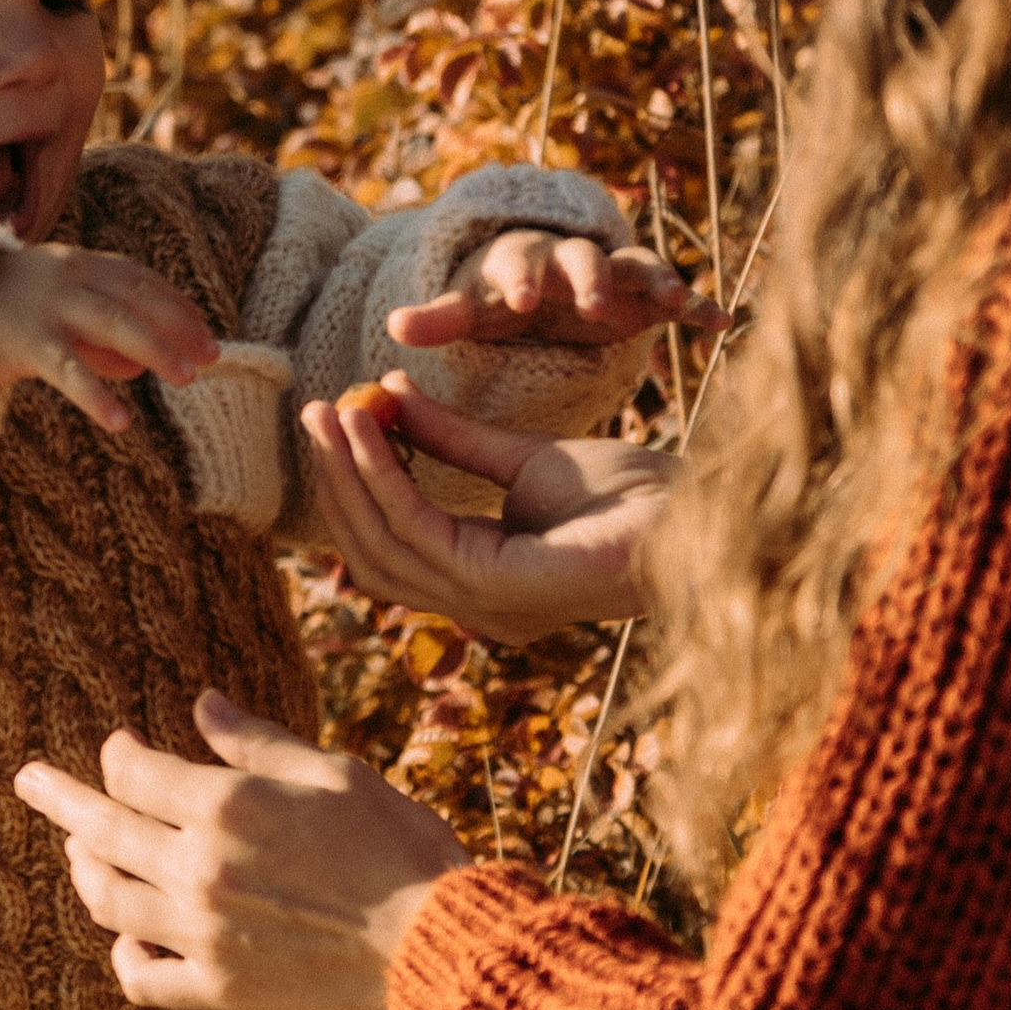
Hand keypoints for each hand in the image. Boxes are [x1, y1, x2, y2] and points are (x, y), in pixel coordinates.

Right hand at [0, 241, 218, 434]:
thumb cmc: (1, 311)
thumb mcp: (53, 310)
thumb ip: (95, 333)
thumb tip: (140, 366)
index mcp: (77, 264)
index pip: (140, 279)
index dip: (177, 303)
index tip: (206, 330)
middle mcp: (68, 277)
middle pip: (137, 298)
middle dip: (179, 326)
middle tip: (212, 357)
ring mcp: (47, 306)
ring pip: (114, 325)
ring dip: (156, 350)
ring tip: (187, 379)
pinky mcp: (25, 340)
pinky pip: (69, 371)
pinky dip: (98, 396)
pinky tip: (122, 422)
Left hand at [16, 691, 468, 1009]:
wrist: (438, 947)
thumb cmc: (401, 849)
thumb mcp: (334, 773)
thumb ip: (257, 742)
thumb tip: (201, 705)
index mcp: (227, 805)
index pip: (133, 771)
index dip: (118, 753)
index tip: (119, 745)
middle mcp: (199, 869)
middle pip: (100, 829)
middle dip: (59, 798)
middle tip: (30, 781)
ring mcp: (201, 934)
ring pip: (107, 899)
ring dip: (85, 870)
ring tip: (77, 853)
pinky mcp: (218, 990)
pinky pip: (140, 976)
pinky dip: (123, 953)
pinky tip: (126, 938)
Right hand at [304, 381, 675, 642]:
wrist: (697, 514)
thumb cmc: (631, 495)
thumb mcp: (525, 459)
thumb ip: (455, 441)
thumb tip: (392, 401)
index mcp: (482, 586)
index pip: (393, 548)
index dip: (354, 490)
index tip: (333, 424)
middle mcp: (476, 609)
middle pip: (373, 554)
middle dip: (336, 482)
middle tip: (314, 413)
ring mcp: (485, 606)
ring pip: (384, 544)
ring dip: (350, 475)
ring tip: (333, 412)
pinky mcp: (499, 586)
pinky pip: (418, 528)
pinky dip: (385, 476)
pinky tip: (372, 426)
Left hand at [387, 226, 725, 355]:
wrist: (551, 280)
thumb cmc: (506, 298)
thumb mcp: (474, 308)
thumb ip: (439, 318)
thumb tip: (391, 328)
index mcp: (525, 261)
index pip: (519, 263)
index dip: (520, 279)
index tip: (519, 299)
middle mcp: (574, 259)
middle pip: (584, 259)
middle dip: (590, 277)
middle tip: (593, 301)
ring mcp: (617, 273)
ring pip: (638, 267)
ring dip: (656, 279)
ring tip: (673, 297)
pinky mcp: (648, 294)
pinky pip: (679, 297)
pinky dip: (699, 306)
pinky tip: (722, 324)